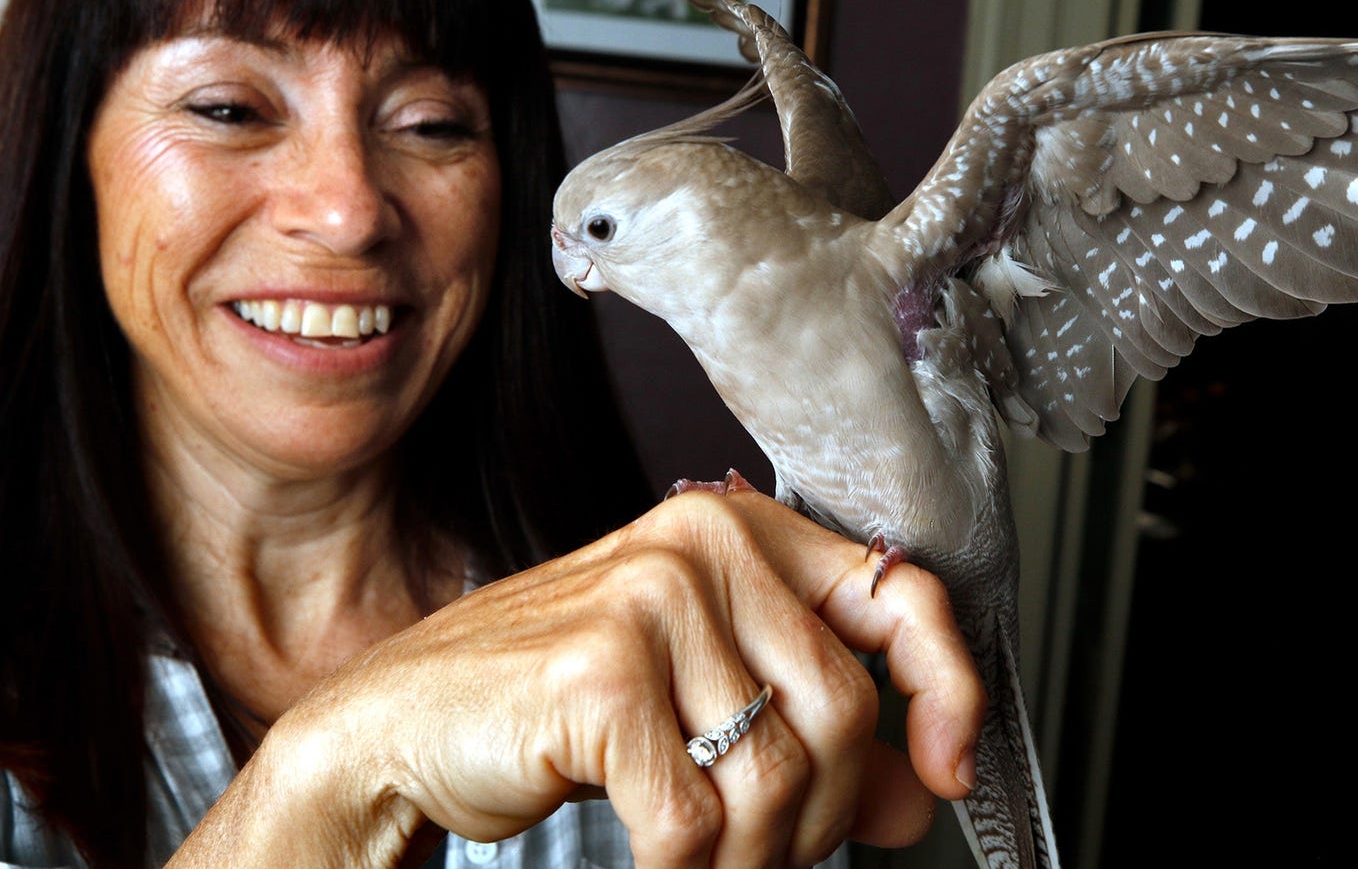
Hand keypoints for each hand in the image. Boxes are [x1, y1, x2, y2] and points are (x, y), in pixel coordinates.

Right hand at [175, 489, 985, 867]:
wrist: (402, 725)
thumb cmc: (554, 702)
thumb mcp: (705, 697)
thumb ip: (815, 731)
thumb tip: (926, 793)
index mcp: (740, 529)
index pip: (901, 593)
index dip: (947, 689)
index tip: (948, 770)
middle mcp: (701, 543)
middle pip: (843, 712)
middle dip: (824, 818)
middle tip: (772, 854)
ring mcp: (649, 601)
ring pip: (778, 777)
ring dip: (757, 857)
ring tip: (711, 863)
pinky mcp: (600, 674)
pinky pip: (695, 820)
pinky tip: (660, 863)